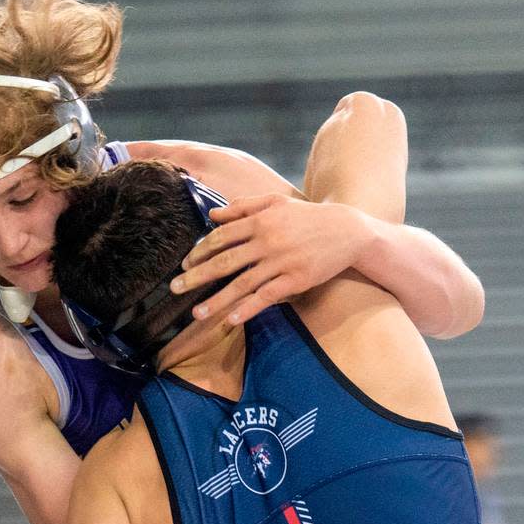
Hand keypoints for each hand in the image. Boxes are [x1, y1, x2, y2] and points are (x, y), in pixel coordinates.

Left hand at [170, 194, 369, 325]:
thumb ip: (243, 206)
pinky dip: (248, 308)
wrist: (348, 230)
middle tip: (174, 288)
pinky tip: (231, 320)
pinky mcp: (296, 280)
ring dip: (217, 300)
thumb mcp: (276, 202)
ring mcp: (282, 262)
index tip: (184, 264)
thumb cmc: (307, 217)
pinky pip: (267, 296)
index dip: (199, 251)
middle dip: (196, 276)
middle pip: (224, 261)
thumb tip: (212, 215)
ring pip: (242, 283)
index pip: (221, 237)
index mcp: (260, 221)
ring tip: (196, 313)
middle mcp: (267, 241)